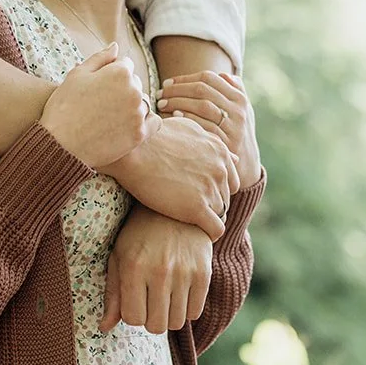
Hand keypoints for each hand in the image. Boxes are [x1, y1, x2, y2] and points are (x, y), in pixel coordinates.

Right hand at [40, 43, 157, 168]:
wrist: (60, 145)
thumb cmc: (64, 107)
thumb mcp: (77, 75)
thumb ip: (100, 58)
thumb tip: (116, 46)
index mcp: (120, 72)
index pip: (125, 65)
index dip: (110, 74)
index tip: (98, 87)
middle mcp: (134, 90)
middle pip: (135, 83)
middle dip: (122, 89)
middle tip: (100, 104)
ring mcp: (138, 113)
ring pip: (143, 102)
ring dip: (132, 106)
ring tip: (109, 117)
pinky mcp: (140, 134)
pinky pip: (153, 122)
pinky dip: (145, 122)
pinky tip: (129, 125)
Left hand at [100, 205, 213, 333]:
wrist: (175, 210)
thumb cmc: (139, 235)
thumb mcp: (119, 257)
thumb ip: (112, 294)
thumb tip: (104, 328)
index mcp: (133, 267)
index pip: (133, 318)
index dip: (133, 313)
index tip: (135, 300)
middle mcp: (159, 271)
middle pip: (156, 326)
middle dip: (151, 318)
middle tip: (151, 301)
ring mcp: (184, 272)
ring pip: (177, 322)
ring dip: (169, 315)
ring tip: (165, 296)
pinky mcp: (204, 273)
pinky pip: (195, 313)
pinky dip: (187, 308)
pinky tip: (180, 291)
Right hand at [102, 114, 235, 238]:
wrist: (131, 151)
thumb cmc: (153, 138)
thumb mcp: (188, 130)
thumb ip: (212, 144)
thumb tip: (234, 157)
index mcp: (220, 151)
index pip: (231, 181)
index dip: (215, 189)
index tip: (197, 194)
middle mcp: (220, 170)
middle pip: (226, 198)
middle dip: (211, 204)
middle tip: (189, 208)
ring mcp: (210, 189)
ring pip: (221, 214)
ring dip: (207, 218)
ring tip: (188, 220)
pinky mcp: (197, 208)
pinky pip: (216, 230)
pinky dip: (209, 234)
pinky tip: (195, 232)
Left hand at [156, 71, 260, 192]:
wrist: (246, 165)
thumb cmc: (236, 133)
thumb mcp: (242, 111)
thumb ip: (235, 92)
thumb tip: (224, 75)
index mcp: (239, 98)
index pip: (209, 78)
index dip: (185, 79)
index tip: (167, 82)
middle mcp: (238, 110)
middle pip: (203, 90)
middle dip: (178, 89)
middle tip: (160, 93)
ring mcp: (233, 127)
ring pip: (202, 105)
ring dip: (179, 102)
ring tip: (162, 104)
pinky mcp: (226, 143)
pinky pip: (204, 126)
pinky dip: (188, 119)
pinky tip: (174, 116)